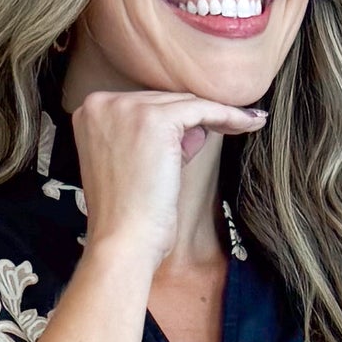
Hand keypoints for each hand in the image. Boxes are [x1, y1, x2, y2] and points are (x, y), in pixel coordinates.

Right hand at [69, 87, 267, 273]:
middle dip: (195, 120)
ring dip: (216, 116)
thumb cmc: (128, 217)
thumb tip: (196, 128)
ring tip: (245, 127)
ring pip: (185, 103)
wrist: (123, 241)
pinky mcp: (155, 119)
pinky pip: (202, 109)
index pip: (144, 105)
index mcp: (90, 113)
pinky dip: (229, 115)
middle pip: (164, 100)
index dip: (176, 118)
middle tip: (232, 127)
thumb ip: (155, 141)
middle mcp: (102, 103)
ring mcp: (126, 108)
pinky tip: (251, 123)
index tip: (203, 126)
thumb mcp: (133, 167)